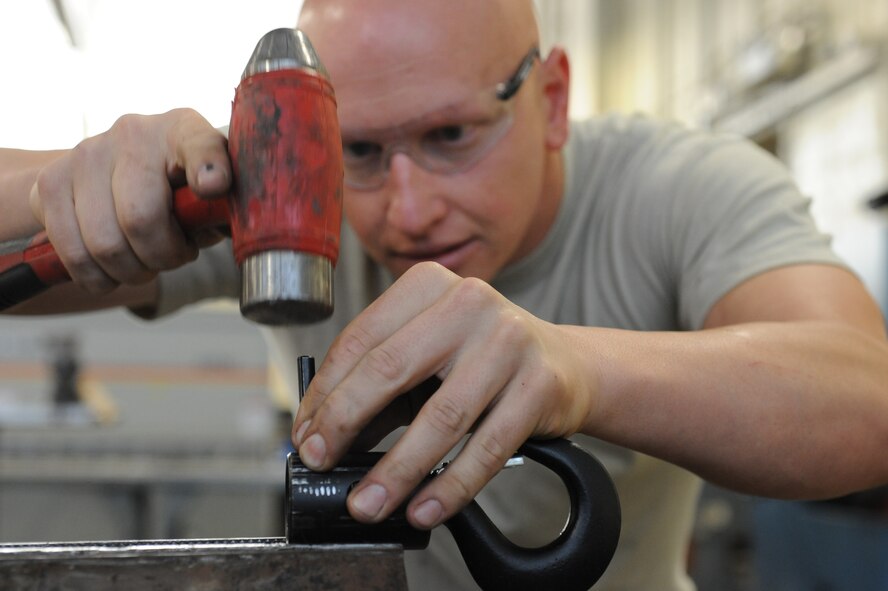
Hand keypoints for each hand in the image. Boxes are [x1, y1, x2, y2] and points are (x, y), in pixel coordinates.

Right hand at [29, 108, 230, 292]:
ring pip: (104, 244)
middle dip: (163, 257)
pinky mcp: (50, 181)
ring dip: (131, 271)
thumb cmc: (181, 191)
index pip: (200, 146)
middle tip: (173, 257)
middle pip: (141, 217)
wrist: (118, 171)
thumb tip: (222, 230)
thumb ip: (221, 212)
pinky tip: (113, 268)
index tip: (215, 185)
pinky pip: (72, 254)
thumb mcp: (211, 197)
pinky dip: (98, 278)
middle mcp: (132, 133)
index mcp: (184, 130)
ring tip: (145, 261)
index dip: (208, 166)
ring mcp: (86, 153)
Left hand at [292, 262, 596, 528]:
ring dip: (396, 470)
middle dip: (345, 423)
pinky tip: (425, 508)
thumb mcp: (426, 354)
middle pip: (390, 369)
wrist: (564, 364)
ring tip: (369, 504)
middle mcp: (469, 302)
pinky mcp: (540, 385)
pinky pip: (486, 447)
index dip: (325, 393)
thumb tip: (321, 435)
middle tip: (321, 463)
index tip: (306, 435)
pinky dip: (451, 486)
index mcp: (429, 285)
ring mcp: (509, 341)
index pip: (360, 339)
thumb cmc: (480, 358)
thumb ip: (377, 386)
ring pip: (440, 417)